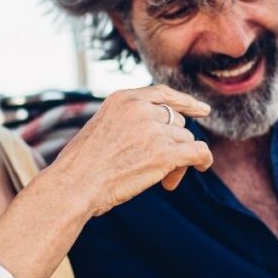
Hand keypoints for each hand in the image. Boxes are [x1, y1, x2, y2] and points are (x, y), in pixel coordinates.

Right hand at [47, 85, 213, 215]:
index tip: (202, 110)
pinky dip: (203, 159)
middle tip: (163, 169)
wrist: (74, 184)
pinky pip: (198, 151)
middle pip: (176, 122)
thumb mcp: (102, 126)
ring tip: (164, 181)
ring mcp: (153, 130)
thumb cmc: (82, 165)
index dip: (186, 102)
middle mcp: (140, 109)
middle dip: (173, 143)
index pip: (163, 94)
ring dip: (179, 160)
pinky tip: (202, 167)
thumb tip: (166, 131)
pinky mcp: (164, 153)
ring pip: (185, 139)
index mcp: (123, 98)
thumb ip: (130, 121)